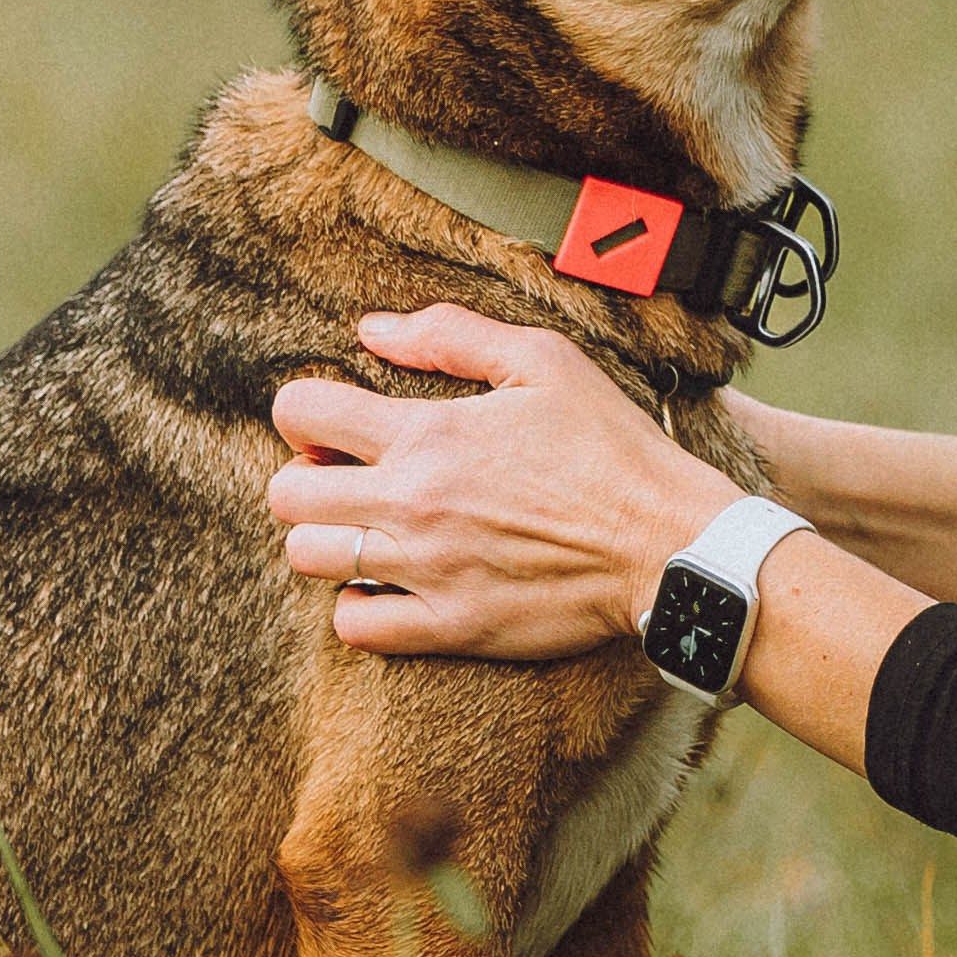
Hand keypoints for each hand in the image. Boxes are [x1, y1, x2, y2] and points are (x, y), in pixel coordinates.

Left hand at [266, 305, 734, 659]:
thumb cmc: (612, 448)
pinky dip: (357, 605)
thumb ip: (450, 335)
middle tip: (347, 476)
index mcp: (429, 433)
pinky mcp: (450, 626)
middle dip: (304, 475)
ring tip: (367, 528)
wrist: (667, 544)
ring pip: (310, 558)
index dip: (303, 410)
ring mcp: (427, 570)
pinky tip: (389, 584)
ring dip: (326, 537)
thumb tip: (372, 330)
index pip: (302, 412)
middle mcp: (413, 503)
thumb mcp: (543, 361)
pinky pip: (356, 626)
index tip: (332, 422)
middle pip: (288, 494)